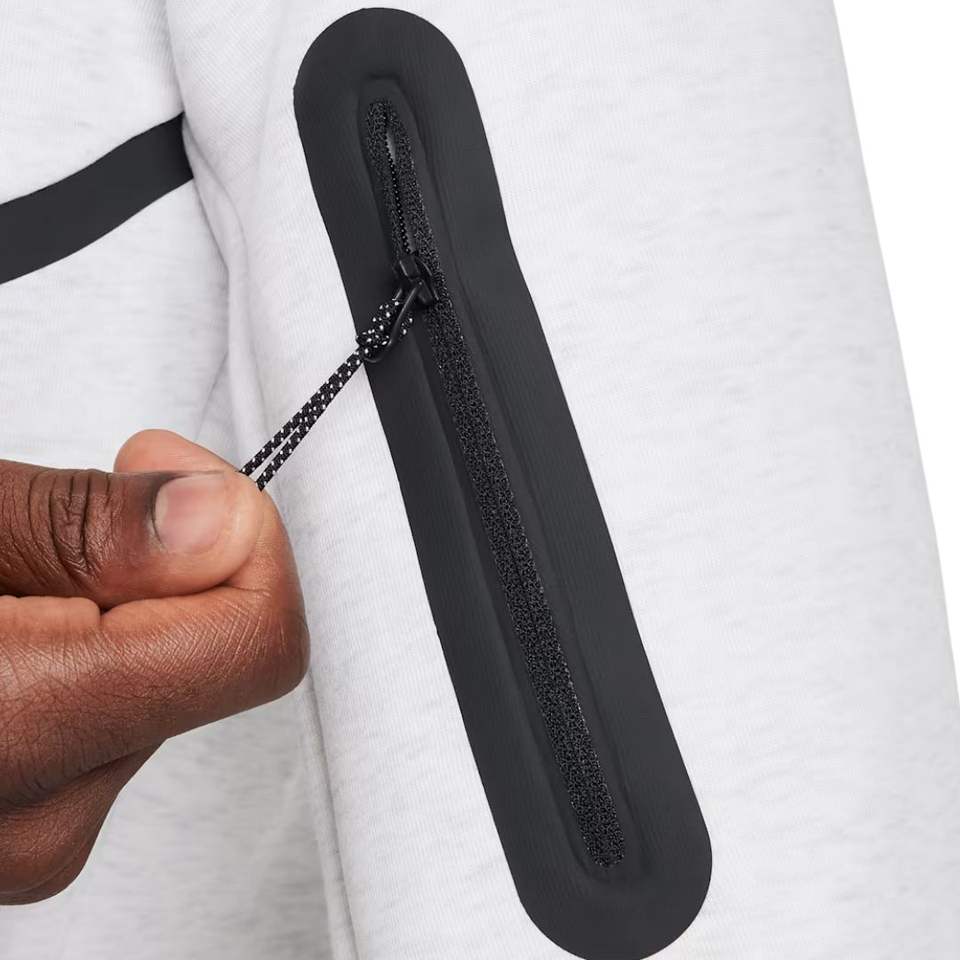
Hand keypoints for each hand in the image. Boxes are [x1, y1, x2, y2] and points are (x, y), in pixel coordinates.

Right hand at [0, 430, 307, 903]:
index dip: (243, 537)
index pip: (259, 641)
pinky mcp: (31, 828)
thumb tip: (221, 524)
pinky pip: (125, 716)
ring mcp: (32, 840)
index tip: (183, 484)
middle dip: (168, 567)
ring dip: (124, 608)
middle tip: (70, 528)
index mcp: (16, 731)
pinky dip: (97, 656)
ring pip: (172, 679)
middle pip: (219, 654)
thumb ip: (87, 530)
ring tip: (13, 586)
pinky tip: (17, 633)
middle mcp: (36, 821)